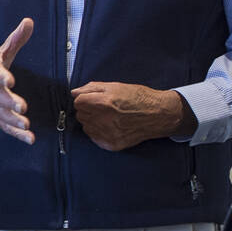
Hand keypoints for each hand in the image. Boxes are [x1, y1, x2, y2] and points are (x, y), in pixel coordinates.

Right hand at [0, 19, 34, 142]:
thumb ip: (15, 40)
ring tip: (26, 125)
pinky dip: (17, 134)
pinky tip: (29, 138)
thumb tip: (29, 22)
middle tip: (21, 107)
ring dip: (14, 121)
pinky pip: (6, 127)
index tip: (9, 79)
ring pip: (2, 115)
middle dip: (9, 103)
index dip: (2, 77)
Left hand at [70, 81, 193, 151]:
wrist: (157, 114)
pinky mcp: (111, 144)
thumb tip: (74, 92)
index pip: (78, 102)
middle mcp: (103, 120)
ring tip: (108, 116)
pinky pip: (95, 138)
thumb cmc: (138, 97)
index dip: (84, 99)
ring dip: (92, 121)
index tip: (92, 99)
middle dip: (88, 109)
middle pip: (81, 115)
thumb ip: (92, 88)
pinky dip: (99, 132)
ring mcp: (107, 134)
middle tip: (102, 107)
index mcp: (103, 103)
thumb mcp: (115, 86)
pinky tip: (111, 126)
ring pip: (86, 127)